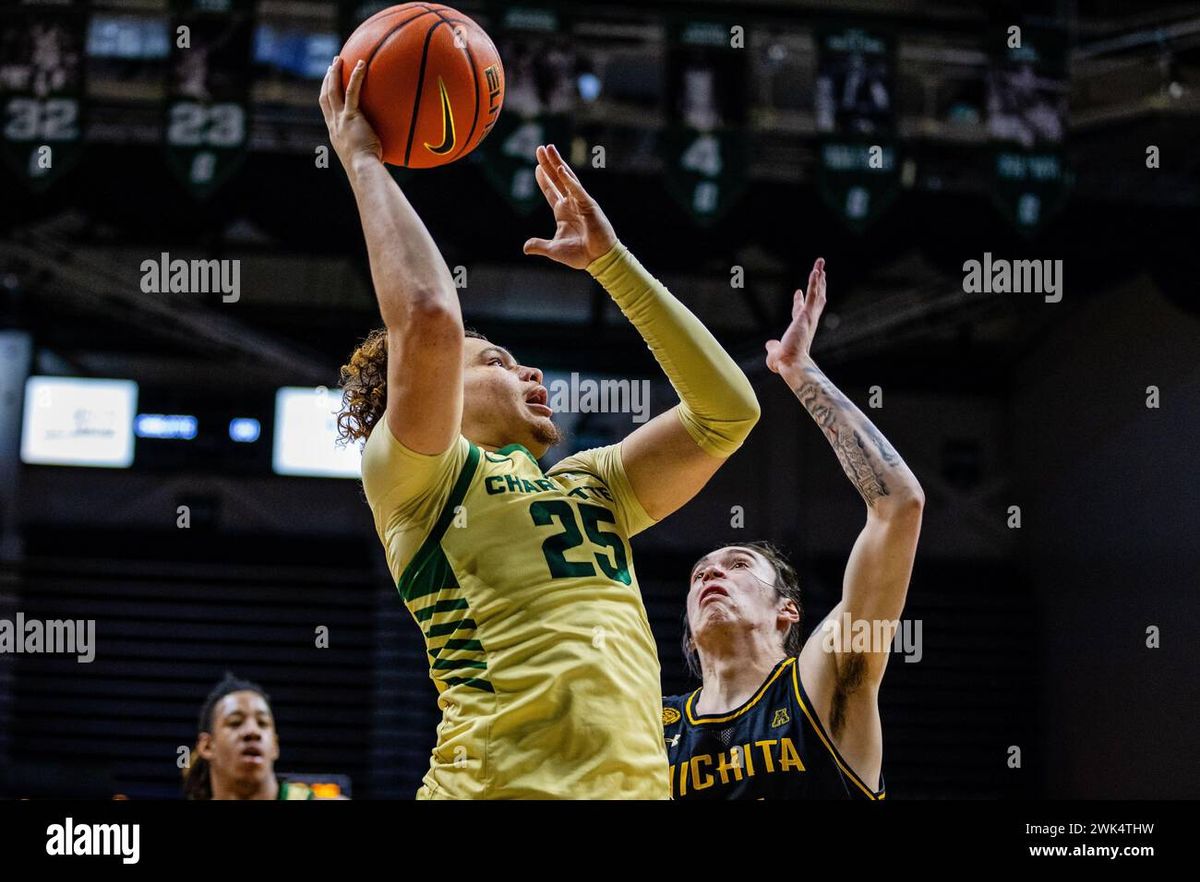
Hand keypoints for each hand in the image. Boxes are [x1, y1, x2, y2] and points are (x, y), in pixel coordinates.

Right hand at [319, 57, 381, 172]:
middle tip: (332, 65)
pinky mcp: (351, 116)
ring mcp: (340, 119)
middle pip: (325, 96)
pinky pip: (352, 92)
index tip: (329, 84)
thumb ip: (368, 146)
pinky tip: (361, 64)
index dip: (326, 94)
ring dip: (335, 73)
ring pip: (333, 91)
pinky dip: (356, 77)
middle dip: (327, 79)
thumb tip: (383, 148)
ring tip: (340, 59)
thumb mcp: (364, 155)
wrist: (362, 168)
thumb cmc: (367, 167)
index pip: (326, 109)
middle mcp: (334, 124)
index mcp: (335, 132)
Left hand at [523, 144, 616, 268]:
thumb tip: (525, 248)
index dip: (543, 179)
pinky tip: (561, 169)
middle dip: (548, 164)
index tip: (537, 167)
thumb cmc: (580, 254)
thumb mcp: (554, 249)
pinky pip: (577, 190)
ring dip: (558, 163)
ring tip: (549, 149)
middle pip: (557, 179)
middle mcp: (571, 204)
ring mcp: (581, 203)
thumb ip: (539, 245)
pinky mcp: (589, 205)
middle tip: (540, 148)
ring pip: (567, 178)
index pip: (551, 191)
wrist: (598, 259)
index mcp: (563, 212)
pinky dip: (569, 180)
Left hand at [765, 258, 826, 376]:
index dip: (799, 301)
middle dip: (818, 285)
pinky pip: (812, 294)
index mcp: (800, 328)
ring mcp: (809, 317)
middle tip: (820, 272)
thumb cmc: (784, 363)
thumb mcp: (775, 353)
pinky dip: (815, 282)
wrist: (792, 364)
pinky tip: (817, 270)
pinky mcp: (808, 314)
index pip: (800, 311)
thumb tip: (769, 344)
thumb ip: (772, 347)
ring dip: (819, 277)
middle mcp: (808, 321)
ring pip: (816, 292)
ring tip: (820, 263)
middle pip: (815, 298)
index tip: (798, 291)